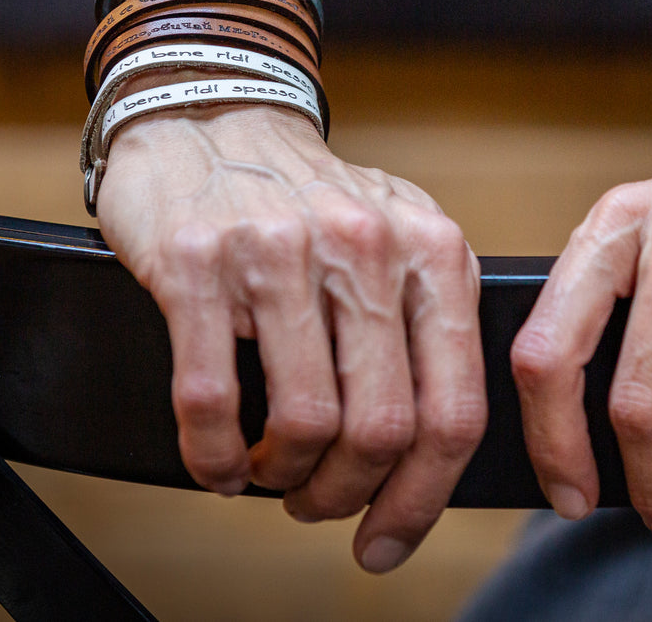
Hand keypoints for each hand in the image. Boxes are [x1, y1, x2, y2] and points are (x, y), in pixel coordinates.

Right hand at [98, 102, 485, 572]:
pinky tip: (217, 462)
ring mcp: (281, 253)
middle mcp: (368, 249)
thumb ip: (432, 324)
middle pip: (384, 431)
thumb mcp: (402, 237)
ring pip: (306, 425)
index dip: (425, 497)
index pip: (454, 408)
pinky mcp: (198, 263)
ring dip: (285, 479)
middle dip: (349, 495)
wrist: (214, 113)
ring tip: (270, 476)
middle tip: (319, 505)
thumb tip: (436, 452)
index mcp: (434, 253)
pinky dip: (213, 457)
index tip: (389, 538)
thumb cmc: (313, 197)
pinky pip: (211, 400)